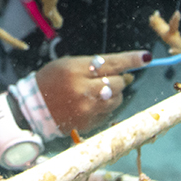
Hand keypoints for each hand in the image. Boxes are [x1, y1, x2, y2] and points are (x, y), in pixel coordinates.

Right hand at [36, 51, 150, 134]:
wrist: (33, 109)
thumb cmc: (50, 82)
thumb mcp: (68, 65)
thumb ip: (95, 66)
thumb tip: (126, 72)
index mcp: (76, 71)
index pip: (111, 63)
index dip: (131, 60)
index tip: (147, 57)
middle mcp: (83, 90)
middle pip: (118, 83)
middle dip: (116, 80)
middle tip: (105, 80)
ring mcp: (87, 109)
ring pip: (116, 99)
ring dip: (113, 95)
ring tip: (96, 93)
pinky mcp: (89, 123)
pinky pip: (108, 113)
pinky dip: (105, 107)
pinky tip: (90, 105)